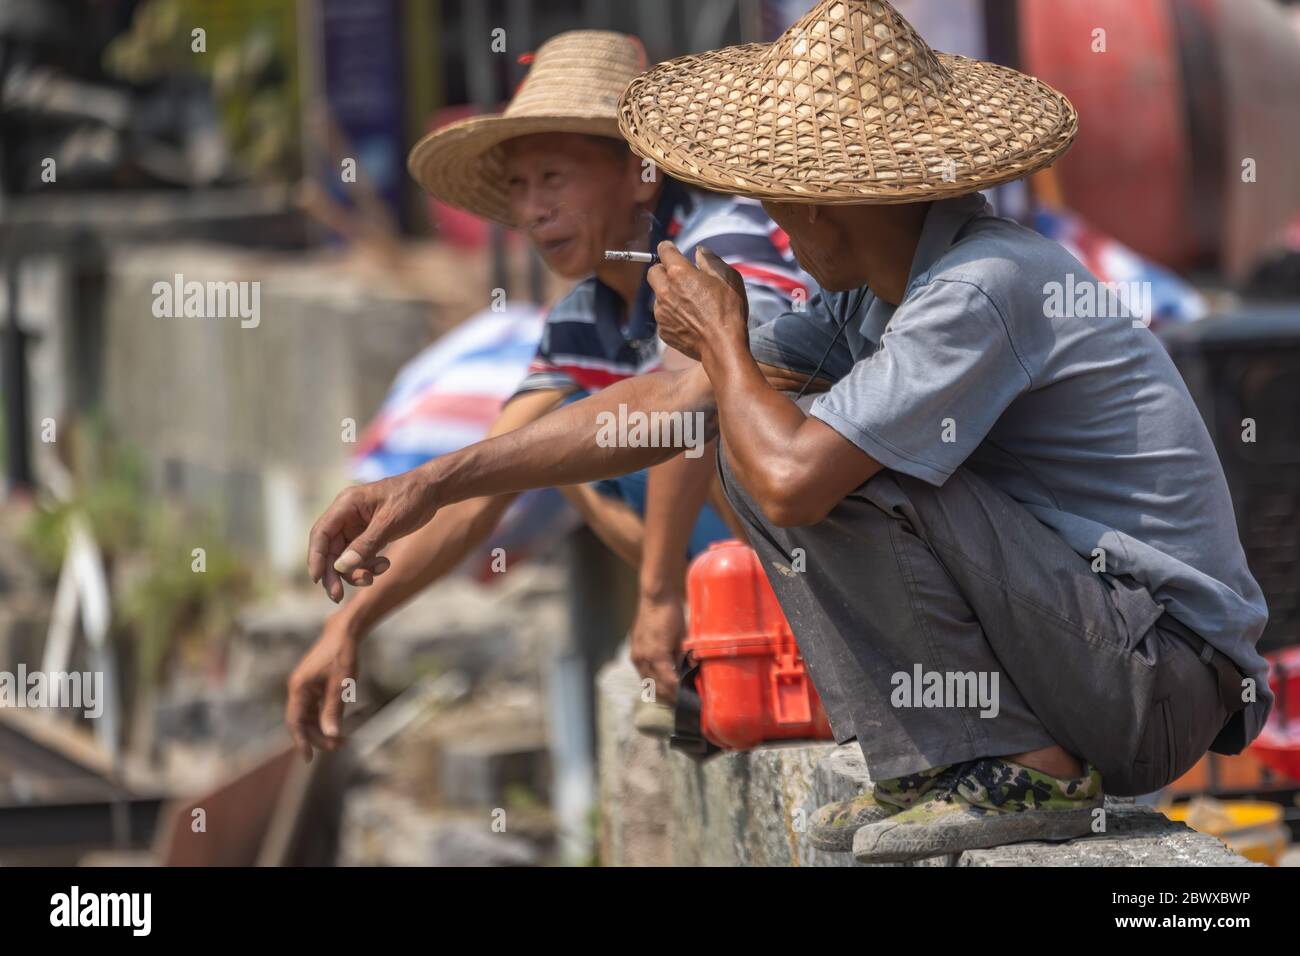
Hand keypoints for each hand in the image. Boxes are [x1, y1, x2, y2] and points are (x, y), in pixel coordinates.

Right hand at [285, 615, 359, 761]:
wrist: (344, 633)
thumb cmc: (342, 656)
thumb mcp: (341, 684)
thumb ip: (333, 710)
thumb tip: (330, 734)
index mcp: (298, 688)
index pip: (295, 721)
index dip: (301, 741)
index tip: (309, 757)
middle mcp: (297, 689)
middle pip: (301, 721)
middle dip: (317, 737)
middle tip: (337, 747)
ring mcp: (304, 687)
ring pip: (308, 716)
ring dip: (321, 729)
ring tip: (340, 741)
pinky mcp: (312, 686)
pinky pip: (314, 708)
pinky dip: (323, 718)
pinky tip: (336, 726)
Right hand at [307, 472, 434, 601]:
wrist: (433, 490)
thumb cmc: (412, 498)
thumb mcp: (390, 522)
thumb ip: (366, 544)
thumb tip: (342, 567)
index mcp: (346, 505)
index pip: (321, 533)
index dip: (316, 558)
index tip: (317, 580)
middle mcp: (346, 515)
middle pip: (330, 550)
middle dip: (335, 574)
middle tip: (337, 597)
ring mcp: (356, 525)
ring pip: (345, 556)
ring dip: (355, 571)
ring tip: (373, 577)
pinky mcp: (368, 534)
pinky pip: (360, 555)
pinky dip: (368, 565)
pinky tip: (384, 565)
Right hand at [629, 593, 684, 704]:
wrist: (656, 596)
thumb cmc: (672, 614)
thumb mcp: (682, 637)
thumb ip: (683, 657)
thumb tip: (690, 674)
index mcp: (656, 656)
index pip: (670, 684)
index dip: (680, 695)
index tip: (691, 701)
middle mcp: (643, 658)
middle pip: (657, 687)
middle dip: (671, 697)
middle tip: (685, 704)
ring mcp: (637, 655)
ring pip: (648, 682)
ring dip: (660, 691)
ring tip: (674, 697)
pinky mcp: (635, 651)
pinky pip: (643, 672)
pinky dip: (653, 680)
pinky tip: (662, 683)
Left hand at [647, 242, 748, 362]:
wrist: (722, 346)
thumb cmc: (728, 311)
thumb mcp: (728, 278)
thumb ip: (710, 260)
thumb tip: (699, 251)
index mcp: (679, 273)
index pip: (664, 250)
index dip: (669, 248)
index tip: (671, 250)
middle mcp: (665, 291)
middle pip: (653, 272)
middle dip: (663, 271)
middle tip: (679, 277)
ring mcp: (661, 312)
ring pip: (658, 297)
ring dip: (669, 296)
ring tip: (691, 305)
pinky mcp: (663, 330)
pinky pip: (663, 317)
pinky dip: (673, 316)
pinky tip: (690, 321)